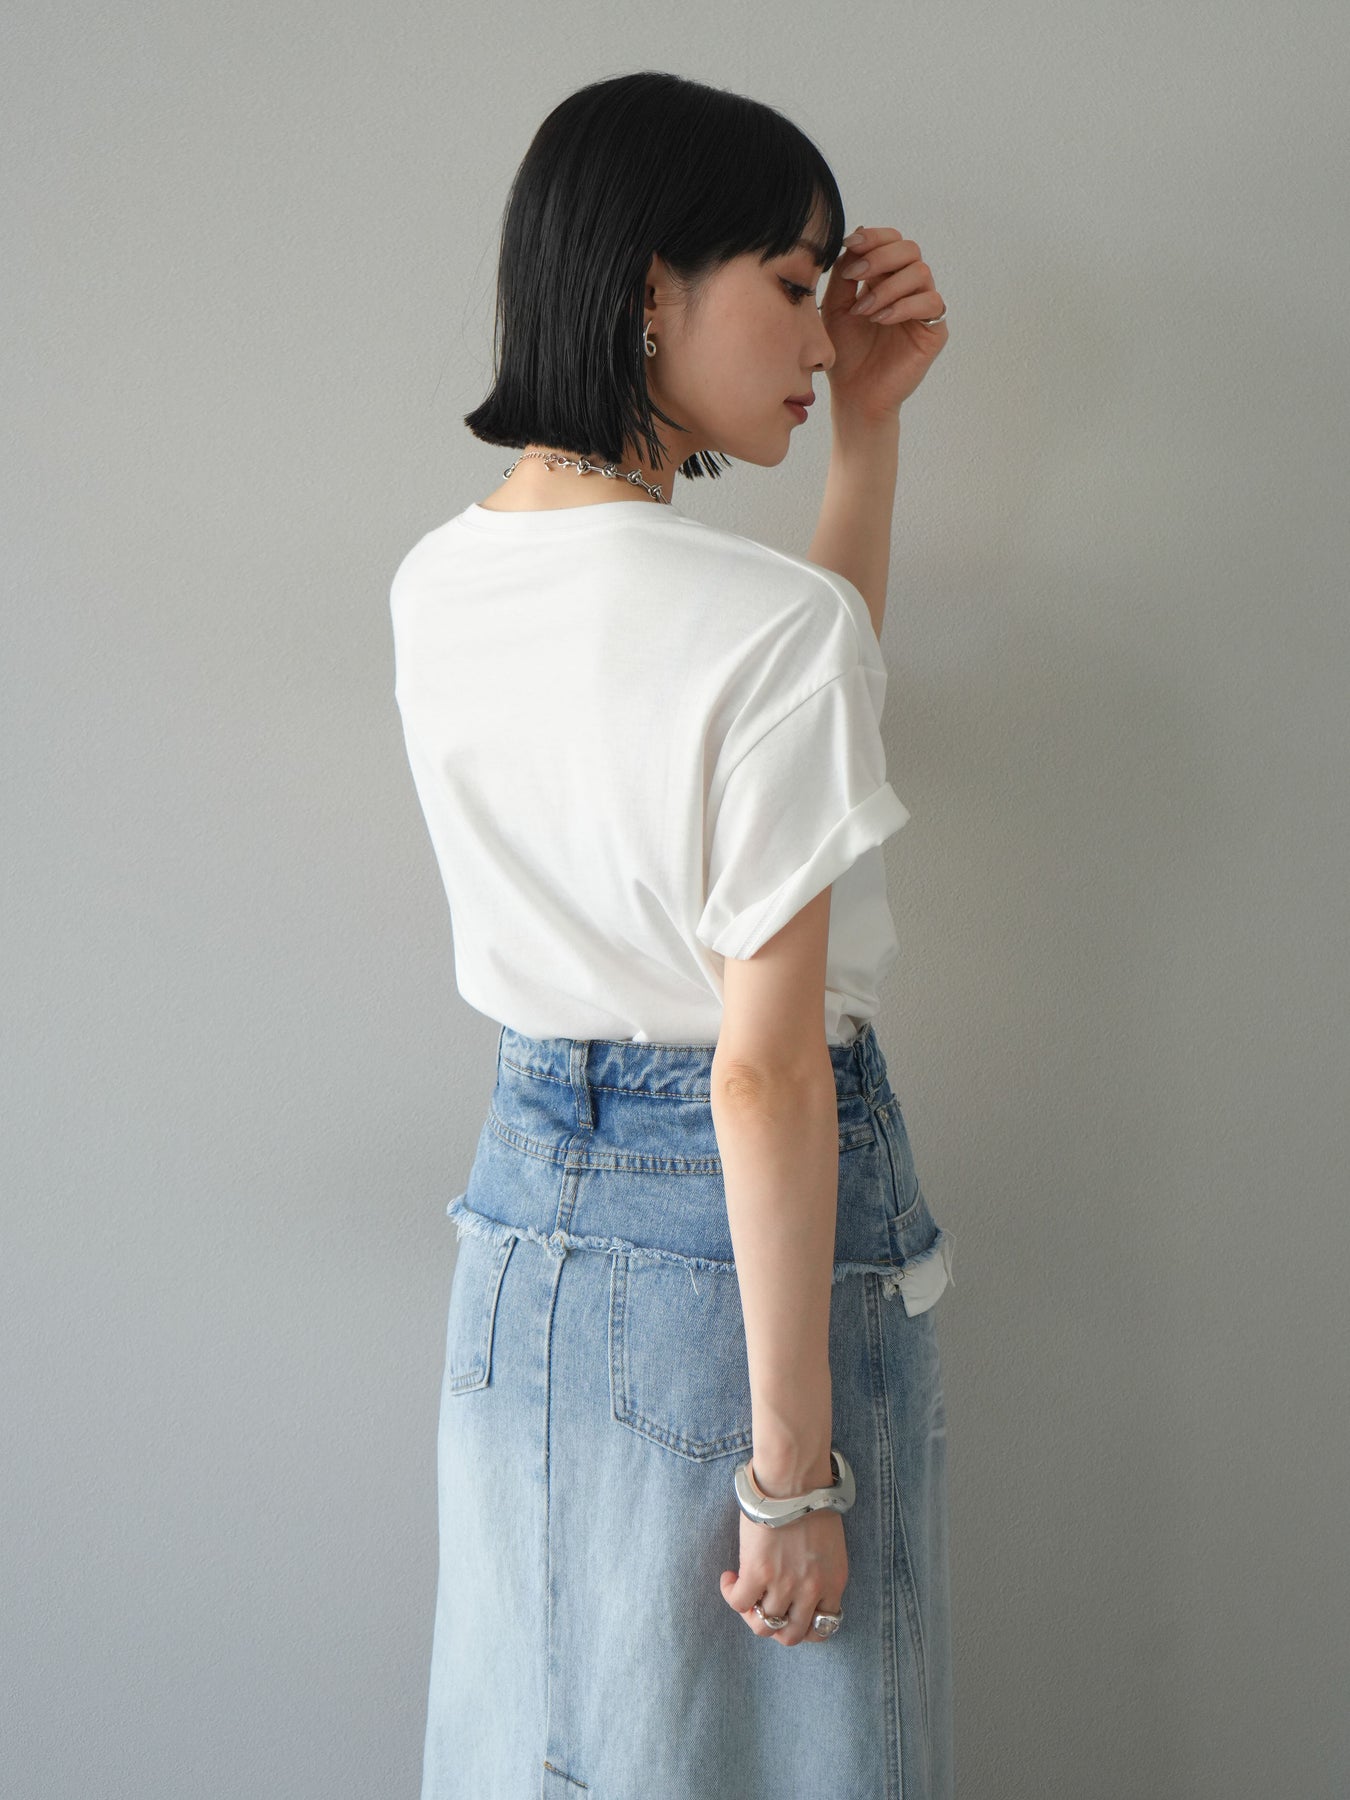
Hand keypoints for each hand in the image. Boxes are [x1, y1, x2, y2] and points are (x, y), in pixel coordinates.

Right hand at [719, 1508, 848, 1647]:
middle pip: (791, 1635)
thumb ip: (818, 1573)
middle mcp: (810, 1592)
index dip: (803, 1627)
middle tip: (764, 1606)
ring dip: (751, 1611)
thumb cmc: (811, 1501)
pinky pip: (739, 1603)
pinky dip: (731, 1595)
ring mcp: (784, 1586)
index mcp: (833, 1584)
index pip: (822, 1629)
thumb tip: (797, 1586)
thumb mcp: (829, 1548)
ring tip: (745, 1588)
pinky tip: (730, 1578)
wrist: (794, 1480)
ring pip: (763, 1625)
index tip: (790, 1613)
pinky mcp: (757, 1574)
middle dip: (776, 1627)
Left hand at [822, 225, 947, 420]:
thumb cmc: (845, 352)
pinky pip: (931, 303)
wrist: (854, 393)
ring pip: (921, 272)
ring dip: (888, 287)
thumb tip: (856, 233)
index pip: (892, 241)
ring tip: (864, 310)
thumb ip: (845, 272)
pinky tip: (881, 320)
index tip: (850, 244)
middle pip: (910, 249)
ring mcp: (923, 308)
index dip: (874, 237)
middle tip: (855, 276)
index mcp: (886, 278)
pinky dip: (903, 306)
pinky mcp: (934, 330)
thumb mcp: (836, 306)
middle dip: (880, 257)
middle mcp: (908, 289)